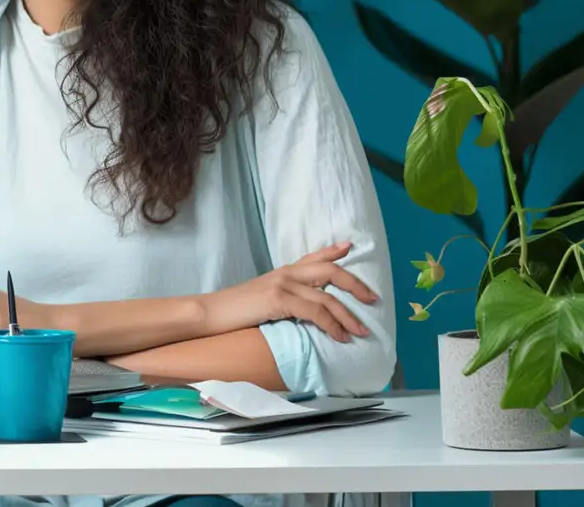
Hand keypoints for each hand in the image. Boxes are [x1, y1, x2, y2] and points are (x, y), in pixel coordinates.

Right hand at [203, 241, 378, 342]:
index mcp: (282, 272)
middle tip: (373, 299)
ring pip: (327, 297)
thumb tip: (304, 312)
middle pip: (330, 271)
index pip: (313, 256)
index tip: (351, 246)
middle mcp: (286, 273)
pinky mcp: (279, 299)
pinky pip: (316, 311)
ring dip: (348, 316)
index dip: (334, 251)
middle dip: (356, 285)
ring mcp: (283, 284)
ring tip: (361, 331)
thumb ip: (284, 299)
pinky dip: (332, 325)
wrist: (211, 312)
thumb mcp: (262, 299)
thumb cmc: (234, 311)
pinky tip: (340, 336)